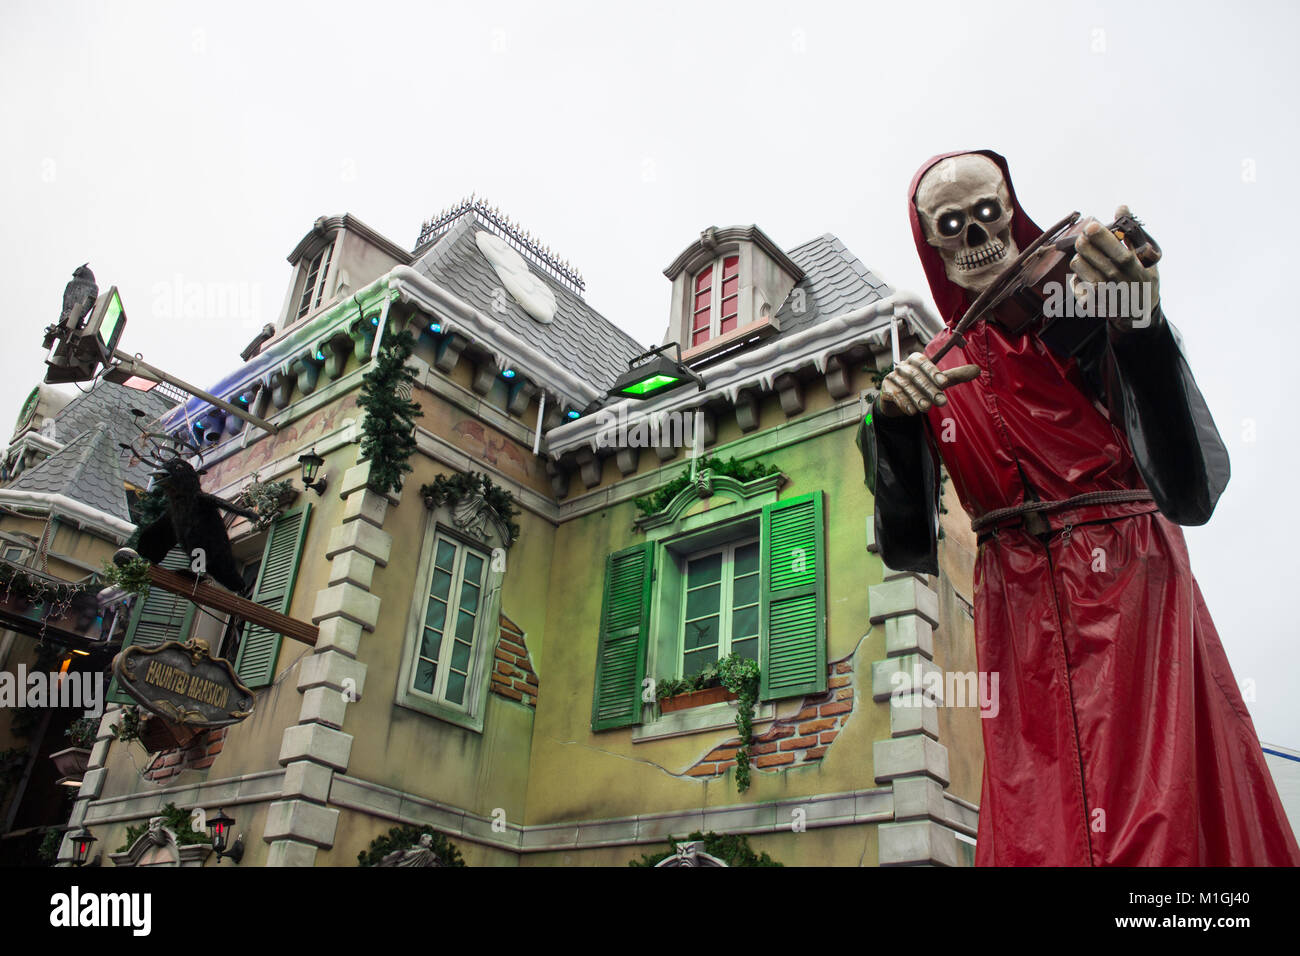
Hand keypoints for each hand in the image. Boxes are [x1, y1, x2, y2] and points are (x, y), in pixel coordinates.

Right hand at [876, 352, 979, 416]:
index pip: (923, 362)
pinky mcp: (886, 390)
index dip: (933, 371)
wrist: (898, 399)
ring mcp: (892, 377)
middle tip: (941, 401)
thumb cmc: (920, 386)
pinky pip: (894, 395)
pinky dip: (903, 403)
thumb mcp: (937, 381)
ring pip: (905, 386)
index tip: (944, 383)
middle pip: (915, 376)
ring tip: (926, 408)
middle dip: (928, 389)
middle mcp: (903, 367)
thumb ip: (955, 376)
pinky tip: (912, 411)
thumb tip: (977, 369)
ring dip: (916, 398)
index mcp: (915, 360)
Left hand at [1069, 205, 1160, 330]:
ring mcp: (1099, 292)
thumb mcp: (1148, 257)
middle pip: (1085, 251)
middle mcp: (1114, 280)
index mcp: (1131, 266)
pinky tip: (1089, 274)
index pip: (1112, 247)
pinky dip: (1078, 273)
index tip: (1091, 226)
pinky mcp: (1088, 302)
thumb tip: (1121, 207)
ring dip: (1082, 256)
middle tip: (1088, 237)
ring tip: (1092, 258)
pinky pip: (1073, 279)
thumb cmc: (1144, 280)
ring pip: (1076, 263)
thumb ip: (1133, 232)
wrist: (1138, 314)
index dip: (1098, 234)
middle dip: (1084, 240)